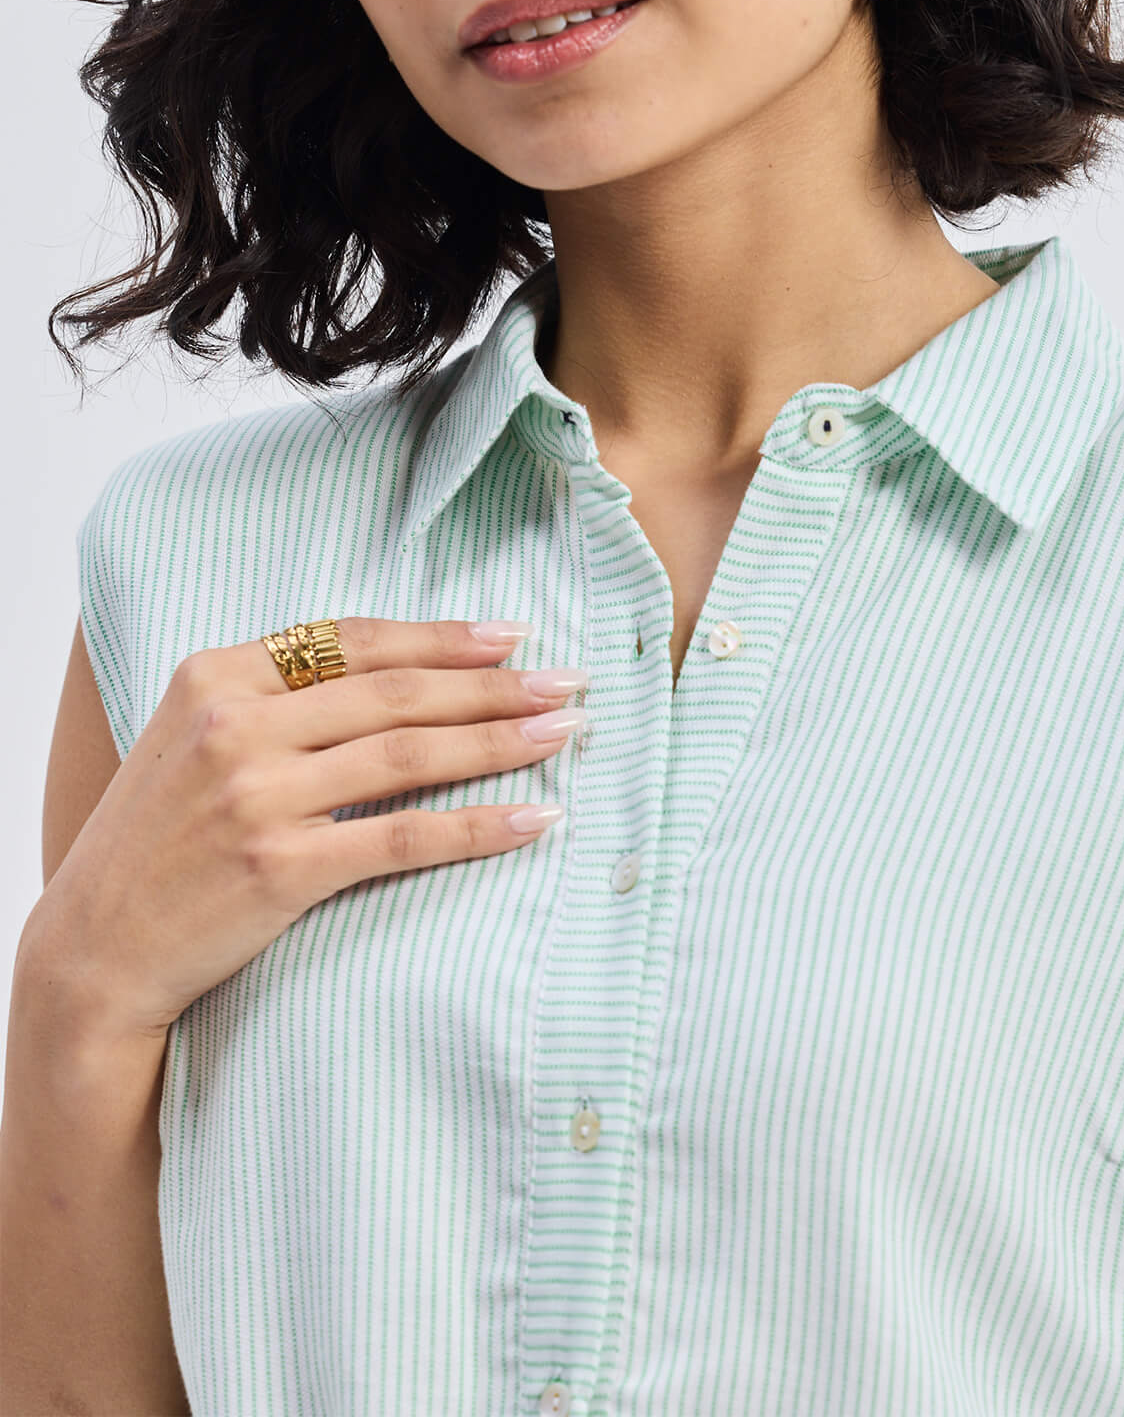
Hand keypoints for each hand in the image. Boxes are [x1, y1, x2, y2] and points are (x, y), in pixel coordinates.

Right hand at [26, 618, 584, 1038]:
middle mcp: (236, 726)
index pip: (353, 641)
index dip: (440, 638)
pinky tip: (533, 818)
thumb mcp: (190, 737)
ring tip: (564, 732)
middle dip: (494, 684)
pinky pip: (403, 838)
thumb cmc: (154, 841)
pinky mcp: (280, 868)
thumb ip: (272, 696)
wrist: (93, 950)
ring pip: (410, 755)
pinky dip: (477, 826)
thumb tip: (394, 672)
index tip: (510, 636)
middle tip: (566, 681)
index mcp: (215, 676)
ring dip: (501, 741)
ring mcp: (257, 797)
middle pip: (396, 693)